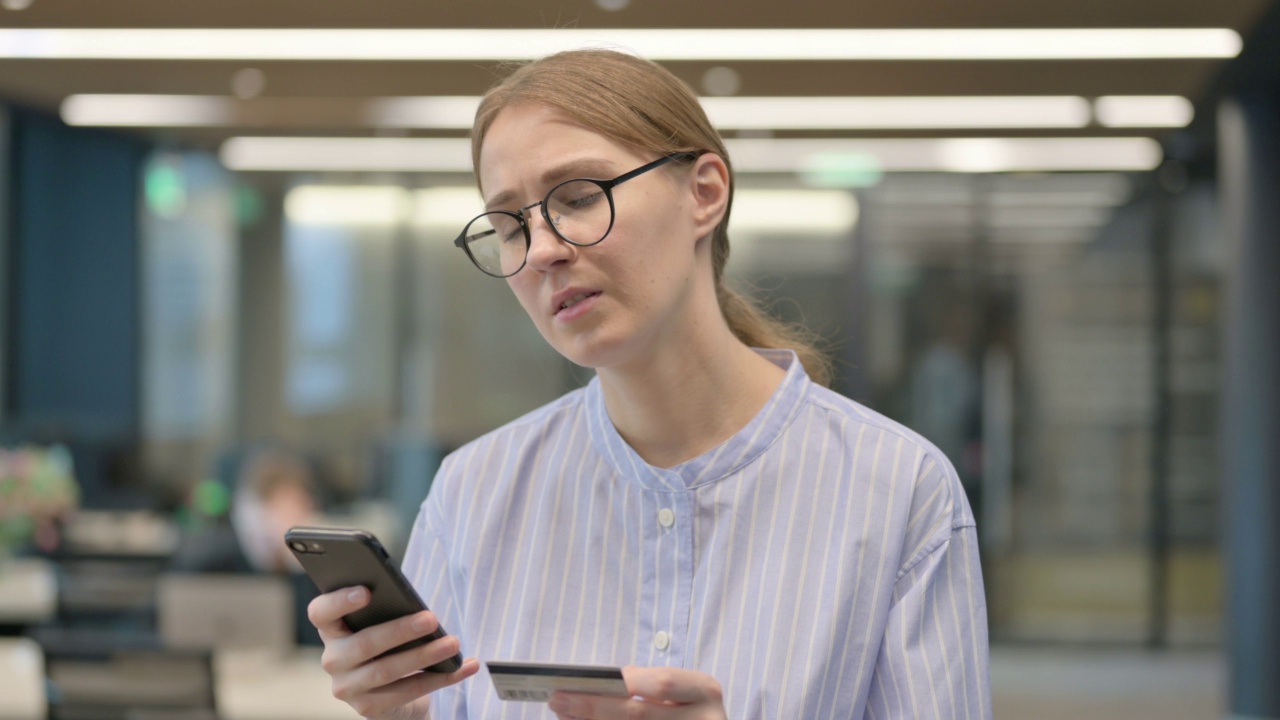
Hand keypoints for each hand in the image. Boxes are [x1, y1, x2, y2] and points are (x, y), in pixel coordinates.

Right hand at [308, 586, 479, 719]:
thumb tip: (414, 603)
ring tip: (452, 643)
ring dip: (425, 655)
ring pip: (387, 670)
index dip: (339, 601)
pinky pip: (408, 691)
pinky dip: (442, 678)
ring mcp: (348, 687)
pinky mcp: (368, 707)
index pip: (320, 612)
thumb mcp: (384, 623)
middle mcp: (333, 659)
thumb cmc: (390, 643)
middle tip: (431, 618)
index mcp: (332, 629)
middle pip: (364, 643)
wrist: (394, 692)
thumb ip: (388, 610)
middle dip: (401, 630)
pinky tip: (464, 666)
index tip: (367, 591)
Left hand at [548, 666, 725, 719]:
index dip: (627, 680)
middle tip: (558, 698)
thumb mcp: (677, 691)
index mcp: (705, 693)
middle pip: (639, 715)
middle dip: (593, 705)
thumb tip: (591, 688)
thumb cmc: (682, 708)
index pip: (663, 682)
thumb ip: (646, 686)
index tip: (594, 679)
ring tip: (563, 715)